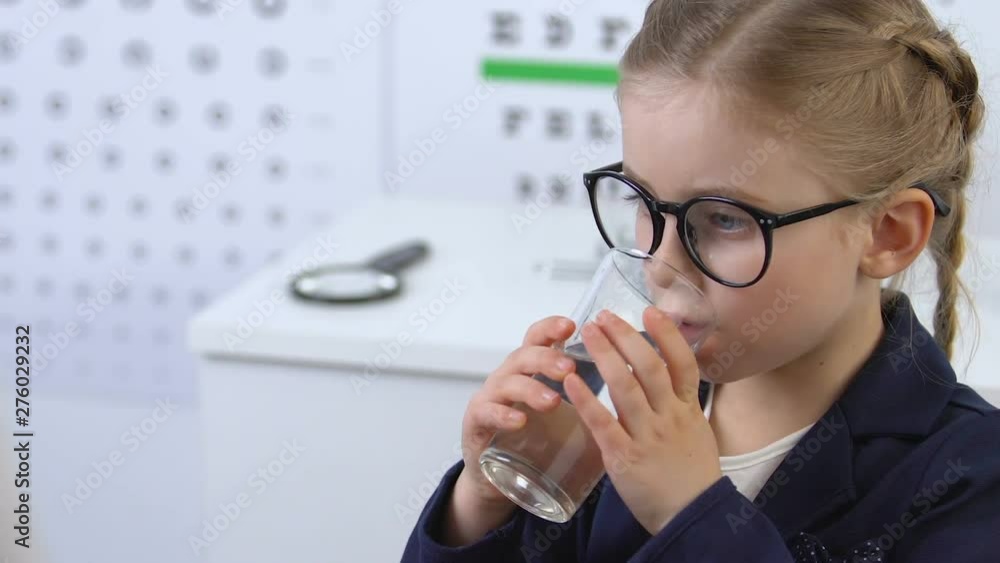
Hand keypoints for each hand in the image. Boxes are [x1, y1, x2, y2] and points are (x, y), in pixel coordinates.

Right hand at [454, 315, 577, 506]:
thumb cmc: (537, 440)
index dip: (551, 328)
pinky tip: (520, 420)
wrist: (500, 480)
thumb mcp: (566, 413)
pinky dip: (503, 415)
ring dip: (531, 388)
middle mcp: (508, 377)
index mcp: (530, 369)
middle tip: (571, 368)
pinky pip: (487, 413)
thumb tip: (637, 387)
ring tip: (554, 400)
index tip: (572, 325)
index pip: (537, 338)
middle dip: (547, 358)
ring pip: (507, 382)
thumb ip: (591, 397)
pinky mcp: (476, 424)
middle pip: (524, 356)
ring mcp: (490, 399)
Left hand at [563, 307, 721, 534]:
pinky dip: (586, 399)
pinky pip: (603, 423)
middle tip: (603, 316)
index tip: (651, 310)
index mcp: (686, 409)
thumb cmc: (691, 474)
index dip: (668, 334)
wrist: (691, 515)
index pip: (683, 363)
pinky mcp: (624, 457)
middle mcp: (669, 417)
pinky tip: (570, 380)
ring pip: (625, 387)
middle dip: (625, 337)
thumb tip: (670, 373)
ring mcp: (647, 436)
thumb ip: (680, 402)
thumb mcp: (696, 431)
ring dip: (605, 355)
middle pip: (648, 367)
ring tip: (589, 332)